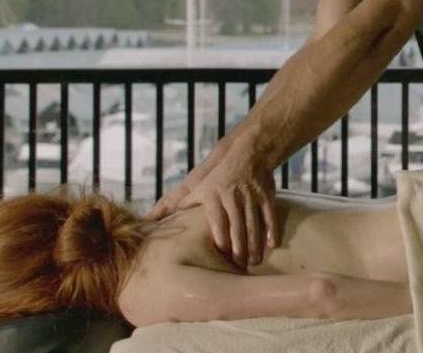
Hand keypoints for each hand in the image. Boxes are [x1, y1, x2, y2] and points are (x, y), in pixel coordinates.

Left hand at [147, 145, 280, 269]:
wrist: (247, 154)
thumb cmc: (218, 176)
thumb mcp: (198, 188)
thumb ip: (179, 205)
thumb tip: (150, 218)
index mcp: (214, 198)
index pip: (218, 224)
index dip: (221, 242)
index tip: (222, 259)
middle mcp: (233, 198)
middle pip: (237, 228)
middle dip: (239, 250)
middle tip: (240, 268)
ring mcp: (251, 197)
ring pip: (254, 225)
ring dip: (255, 245)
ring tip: (253, 262)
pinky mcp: (266, 196)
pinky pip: (269, 216)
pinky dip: (272, 231)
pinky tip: (272, 245)